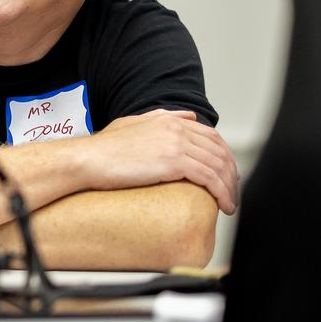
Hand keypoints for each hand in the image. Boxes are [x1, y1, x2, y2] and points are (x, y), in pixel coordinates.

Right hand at [80, 110, 240, 212]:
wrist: (88, 159)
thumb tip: (188, 116)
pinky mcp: (174, 162)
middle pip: (219, 151)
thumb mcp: (132, 123)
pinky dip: (221, 192)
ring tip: (229, 204)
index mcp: (169, 120)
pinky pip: (209, 178)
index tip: (227, 174)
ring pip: (218, 165)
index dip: (224, 156)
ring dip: (229, 187)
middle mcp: (177, 128)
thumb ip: (161, 117)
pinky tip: (222, 205)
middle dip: (231, 174)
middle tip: (232, 192)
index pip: (211, 136)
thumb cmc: (103, 148)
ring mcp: (176, 144)